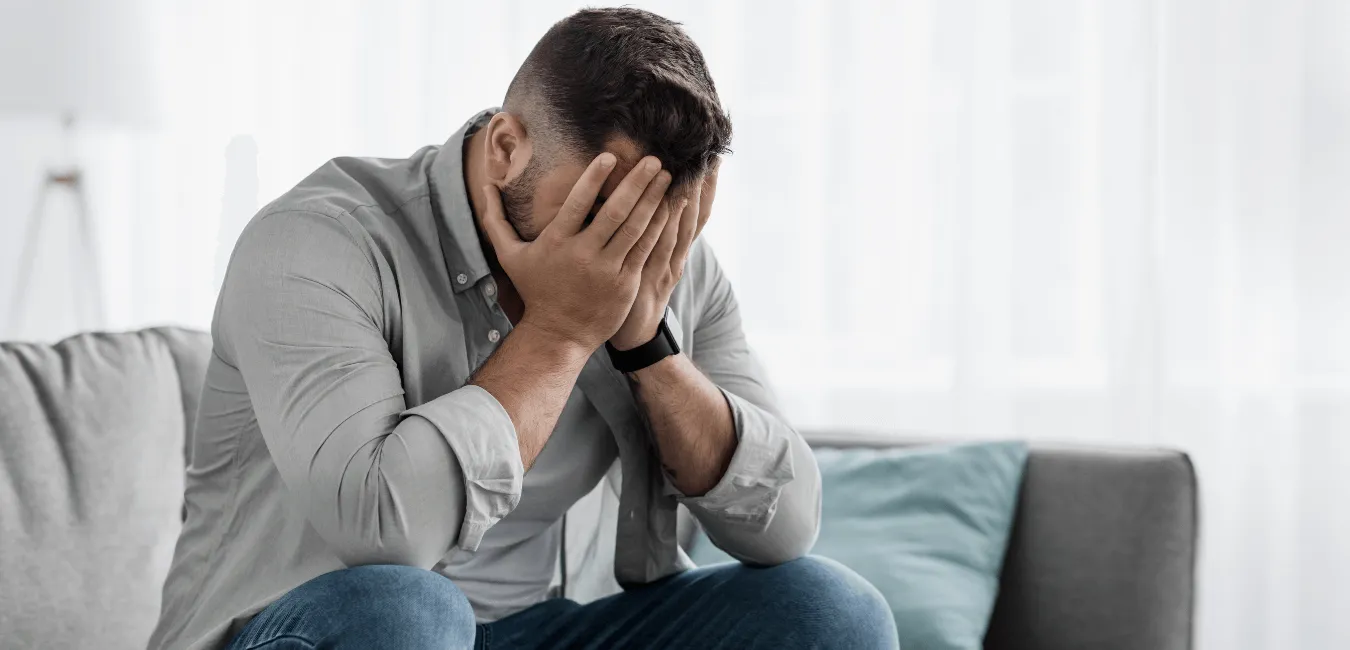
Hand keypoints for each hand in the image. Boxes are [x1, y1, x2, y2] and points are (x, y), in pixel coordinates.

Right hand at [480, 154, 673, 351]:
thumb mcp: (509, 255)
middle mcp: (583, 255)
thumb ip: (495, 219)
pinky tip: (669, 207)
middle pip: (615, 213)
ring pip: (635, 229)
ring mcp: (607, 270)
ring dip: (653, 200)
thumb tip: (484, 185)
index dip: (594, 178)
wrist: (559, 334)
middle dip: (636, 183)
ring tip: (667, 177)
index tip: (609, 156)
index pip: (576, 204)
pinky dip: (658, 226)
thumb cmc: (536, 290)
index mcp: (557, 243)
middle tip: (654, 159)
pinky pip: (644, 249)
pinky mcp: (625, 283)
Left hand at [609, 161, 719, 350]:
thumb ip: (651, 236)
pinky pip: (660, 245)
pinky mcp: (649, 278)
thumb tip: (654, 207)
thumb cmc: (634, 295)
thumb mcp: (647, 264)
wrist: (632, 336)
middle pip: (693, 216)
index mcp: (676, 252)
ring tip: (690, 169)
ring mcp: (665, 268)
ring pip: (680, 227)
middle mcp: (676, 257)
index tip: (711, 161)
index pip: (696, 214)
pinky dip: (665, 223)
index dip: (705, 189)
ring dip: (686, 198)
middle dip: (700, 186)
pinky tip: (668, 202)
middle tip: (707, 155)